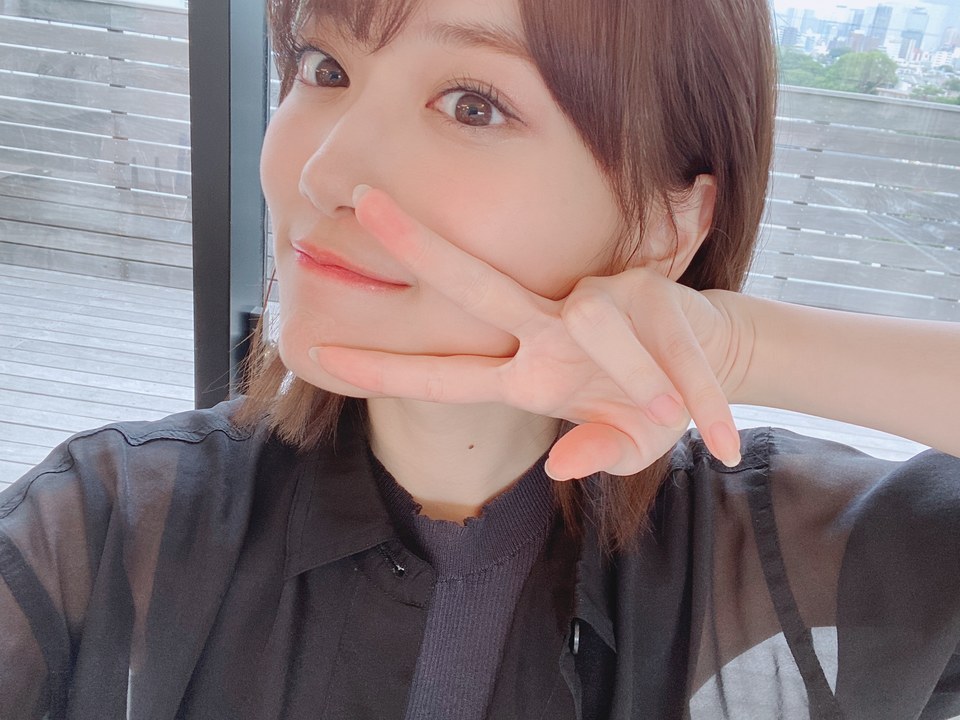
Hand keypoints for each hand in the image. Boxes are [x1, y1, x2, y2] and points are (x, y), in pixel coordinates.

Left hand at [309, 185, 749, 478]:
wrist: (710, 365)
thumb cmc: (653, 406)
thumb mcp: (629, 444)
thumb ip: (598, 456)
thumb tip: (558, 464)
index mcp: (528, 377)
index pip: (444, 376)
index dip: (387, 366)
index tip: (321, 351)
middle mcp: (547, 332)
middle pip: (475, 287)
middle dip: (421, 247)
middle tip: (367, 204)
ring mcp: (592, 304)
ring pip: (591, 320)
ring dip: (637, 378)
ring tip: (673, 411)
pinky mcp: (645, 291)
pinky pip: (665, 348)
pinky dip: (697, 400)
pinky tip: (718, 440)